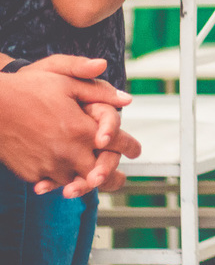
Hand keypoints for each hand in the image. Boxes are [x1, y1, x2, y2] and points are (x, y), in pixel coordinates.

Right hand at [0, 55, 134, 188]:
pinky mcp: (32, 174)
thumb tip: (127, 99)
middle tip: (121, 179)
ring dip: (85, 180)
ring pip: (77, 182)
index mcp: (82, 129)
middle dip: (114, 176)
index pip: (118, 144)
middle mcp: (69, 152)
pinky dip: (59, 180)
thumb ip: (100, 91)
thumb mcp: (66, 81)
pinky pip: (52, 183)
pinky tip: (63, 175)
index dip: (132, 147)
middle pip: (102, 174)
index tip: (137, 151)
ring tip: (93, 179)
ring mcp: (49, 165)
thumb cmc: (28, 89)